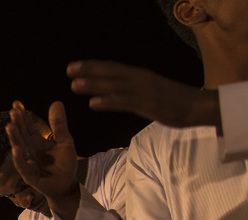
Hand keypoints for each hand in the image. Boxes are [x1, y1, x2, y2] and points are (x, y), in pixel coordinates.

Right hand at [6, 100, 79, 216]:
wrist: (66, 185)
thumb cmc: (65, 164)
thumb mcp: (65, 140)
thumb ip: (59, 124)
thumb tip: (56, 102)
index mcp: (37, 142)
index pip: (27, 127)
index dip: (23, 116)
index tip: (17, 103)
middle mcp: (29, 151)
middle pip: (21, 135)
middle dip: (17, 124)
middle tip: (12, 111)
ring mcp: (28, 163)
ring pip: (18, 148)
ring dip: (13, 138)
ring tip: (9, 126)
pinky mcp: (30, 175)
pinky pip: (22, 166)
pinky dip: (19, 158)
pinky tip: (16, 148)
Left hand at [68, 59, 220, 128]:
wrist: (196, 106)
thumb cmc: (172, 100)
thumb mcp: (149, 91)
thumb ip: (131, 90)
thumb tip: (112, 91)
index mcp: (139, 75)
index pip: (112, 67)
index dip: (93, 66)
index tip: (74, 66)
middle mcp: (139, 80)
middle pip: (111, 73)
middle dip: (89, 70)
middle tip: (69, 70)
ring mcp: (143, 92)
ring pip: (115, 86)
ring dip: (94, 84)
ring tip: (74, 84)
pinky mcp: (147, 105)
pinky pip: (125, 103)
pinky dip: (108, 102)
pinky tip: (93, 103)